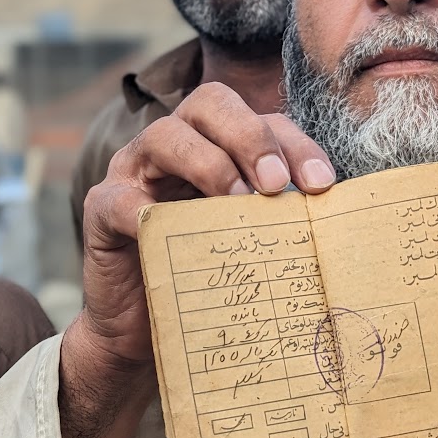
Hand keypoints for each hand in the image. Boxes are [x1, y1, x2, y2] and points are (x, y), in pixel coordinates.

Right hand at [73, 81, 335, 370]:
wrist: (143, 334)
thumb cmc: (205, 279)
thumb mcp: (250, 242)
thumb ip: (279, 219)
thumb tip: (336, 218)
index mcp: (219, 146)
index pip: (262, 120)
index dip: (295, 143)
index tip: (322, 185)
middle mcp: (175, 146)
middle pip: (210, 103)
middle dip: (249, 136)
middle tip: (275, 184)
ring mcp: (134, 171)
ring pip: (165, 134)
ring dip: (207, 162)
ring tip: (236, 202)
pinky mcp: (101, 207)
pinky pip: (118, 198)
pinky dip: (143, 210)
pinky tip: (168, 232)